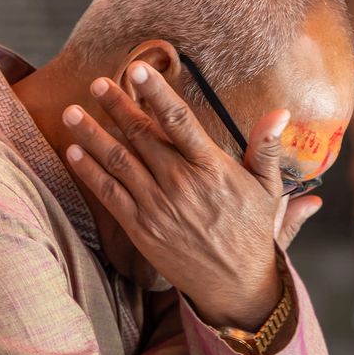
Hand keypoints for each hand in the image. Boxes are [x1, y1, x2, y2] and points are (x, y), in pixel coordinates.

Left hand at [63, 62, 316, 328]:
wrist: (235, 285)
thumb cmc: (251, 234)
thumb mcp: (269, 191)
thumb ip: (267, 150)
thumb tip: (281, 113)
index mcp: (211, 169)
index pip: (179, 121)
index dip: (156, 93)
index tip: (137, 69)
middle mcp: (181, 184)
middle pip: (141, 136)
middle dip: (116, 106)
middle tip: (97, 82)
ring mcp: (158, 206)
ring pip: (118, 161)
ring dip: (92, 134)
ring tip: (72, 112)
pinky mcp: (141, 228)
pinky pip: (109, 194)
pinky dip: (90, 171)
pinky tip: (74, 151)